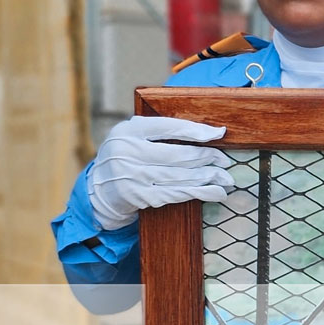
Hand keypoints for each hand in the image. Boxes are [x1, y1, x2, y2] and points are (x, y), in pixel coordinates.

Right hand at [87, 116, 234, 229]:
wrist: (98, 189)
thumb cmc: (125, 156)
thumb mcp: (133, 135)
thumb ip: (160, 129)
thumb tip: (205, 131)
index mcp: (129, 130)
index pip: (170, 127)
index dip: (197, 130)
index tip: (220, 134)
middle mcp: (128, 152)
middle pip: (179, 154)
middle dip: (208, 157)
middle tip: (225, 160)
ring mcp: (133, 176)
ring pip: (181, 176)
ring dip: (208, 177)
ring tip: (225, 178)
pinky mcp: (139, 197)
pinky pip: (176, 194)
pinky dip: (200, 193)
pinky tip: (216, 192)